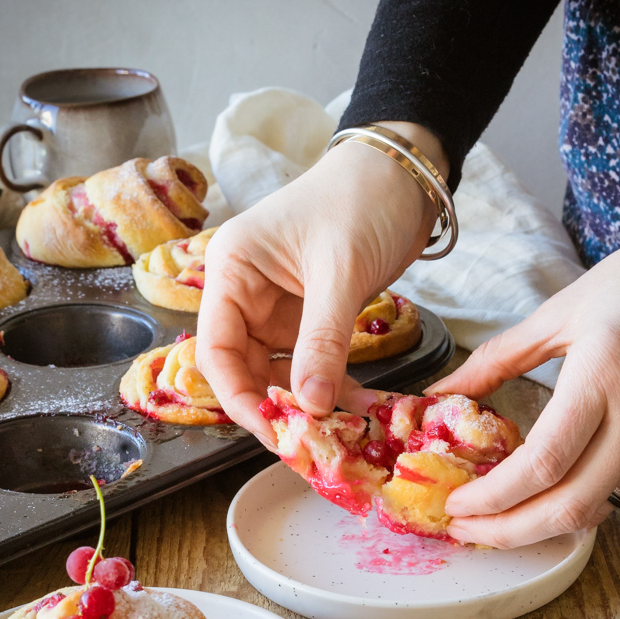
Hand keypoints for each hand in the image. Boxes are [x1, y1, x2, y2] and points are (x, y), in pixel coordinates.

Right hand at [196, 122, 445, 440]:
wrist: (404, 174)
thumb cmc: (362, 201)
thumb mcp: (339, 273)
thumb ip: (322, 341)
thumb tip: (310, 405)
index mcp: (231, 270)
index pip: (215, 349)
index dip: (238, 396)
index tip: (272, 430)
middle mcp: (244, 292)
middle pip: (241, 368)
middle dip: (272, 406)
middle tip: (306, 444)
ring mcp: (276, 307)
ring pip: (276, 372)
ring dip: (303, 403)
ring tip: (334, 434)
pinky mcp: (309, 316)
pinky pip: (310, 364)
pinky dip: (328, 387)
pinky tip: (353, 409)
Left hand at [430, 185, 619, 547]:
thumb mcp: (561, 309)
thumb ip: (498, 357)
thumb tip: (444, 390)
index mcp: (602, 376)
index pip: (542, 464)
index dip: (493, 498)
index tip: (456, 504)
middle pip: (569, 507)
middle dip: (510, 533)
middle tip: (466, 529)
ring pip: (597, 506)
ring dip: (541, 525)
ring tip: (496, 518)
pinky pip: (618, 485)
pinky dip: (574, 499)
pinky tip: (543, 491)